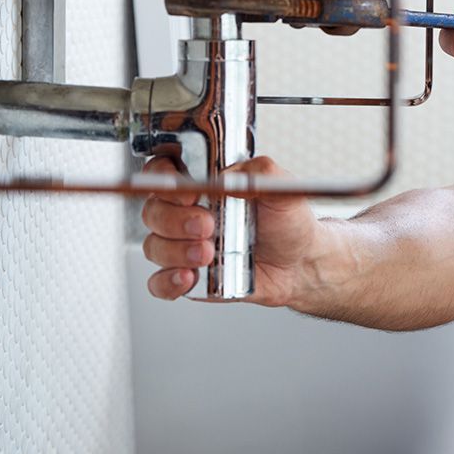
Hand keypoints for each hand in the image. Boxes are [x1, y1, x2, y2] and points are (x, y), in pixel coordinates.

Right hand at [140, 155, 320, 304]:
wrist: (300, 264)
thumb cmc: (288, 223)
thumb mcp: (283, 189)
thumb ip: (261, 172)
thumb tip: (230, 176)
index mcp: (205, 185)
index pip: (163, 171)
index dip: (163, 178)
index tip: (188, 192)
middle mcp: (188, 213)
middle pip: (153, 211)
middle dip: (174, 220)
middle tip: (206, 226)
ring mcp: (185, 246)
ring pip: (154, 246)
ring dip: (176, 251)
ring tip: (209, 253)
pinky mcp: (189, 276)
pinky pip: (159, 282)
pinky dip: (168, 281)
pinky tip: (190, 277)